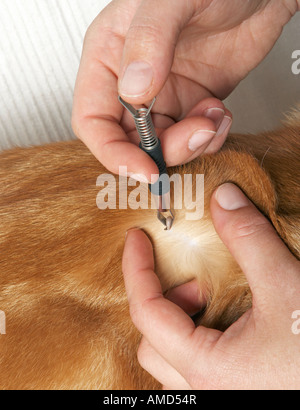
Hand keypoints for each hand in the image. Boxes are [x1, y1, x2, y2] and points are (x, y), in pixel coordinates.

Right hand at [72, 0, 298, 180]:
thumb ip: (148, 41)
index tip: (144, 169)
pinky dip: (210, 138)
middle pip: (130, 142)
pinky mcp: (192, 103)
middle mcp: (133, 81)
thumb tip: (133, 90)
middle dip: (163, 151)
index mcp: (109, 55)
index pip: (93, 120)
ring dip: (192, 144)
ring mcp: (164, 95)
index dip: (114, 153)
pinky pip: (192, 138)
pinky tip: (221, 114)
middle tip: (195, 134)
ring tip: (213, 117)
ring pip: (163, 146)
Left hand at [122, 183, 299, 389]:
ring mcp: (217, 395)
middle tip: (195, 281)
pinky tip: (226, 324)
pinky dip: (196, 338)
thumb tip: (222, 198)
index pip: (145, 312)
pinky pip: (191, 369)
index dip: (136, 269)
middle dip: (163, 301)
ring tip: (211, 301)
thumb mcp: (288, 287)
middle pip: (151, 341)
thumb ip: (250, 241)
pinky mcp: (233, 392)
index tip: (136, 238)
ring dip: (179, 323)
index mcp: (207, 367)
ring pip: (169, 360)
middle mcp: (204, 390)